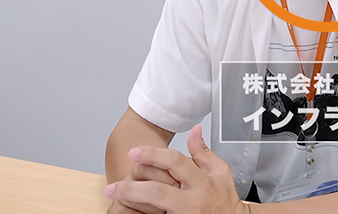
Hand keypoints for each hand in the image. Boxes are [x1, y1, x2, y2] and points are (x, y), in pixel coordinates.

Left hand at [105, 125, 248, 213]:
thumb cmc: (225, 198)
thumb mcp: (220, 172)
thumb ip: (203, 152)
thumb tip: (194, 130)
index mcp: (202, 182)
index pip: (175, 163)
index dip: (153, 155)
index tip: (134, 152)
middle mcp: (193, 201)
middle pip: (158, 192)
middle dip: (132, 188)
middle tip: (112, 187)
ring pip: (155, 211)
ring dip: (132, 206)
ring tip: (115, 200)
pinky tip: (130, 213)